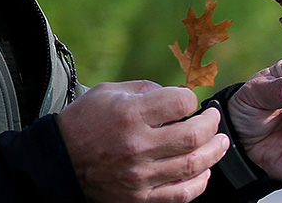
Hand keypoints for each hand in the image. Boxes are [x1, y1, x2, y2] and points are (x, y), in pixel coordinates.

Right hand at [57, 81, 229, 202]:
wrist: (60, 160)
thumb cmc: (83, 122)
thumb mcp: (107, 92)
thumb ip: (143, 89)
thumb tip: (173, 95)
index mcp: (130, 114)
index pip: (180, 103)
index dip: (190, 98)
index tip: (188, 100)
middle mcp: (138, 145)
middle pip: (193, 135)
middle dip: (211, 124)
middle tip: (213, 119)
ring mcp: (140, 175)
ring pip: (193, 165)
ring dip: (214, 152)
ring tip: (221, 143)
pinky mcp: (140, 197)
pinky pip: (181, 193)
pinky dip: (200, 182)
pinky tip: (204, 171)